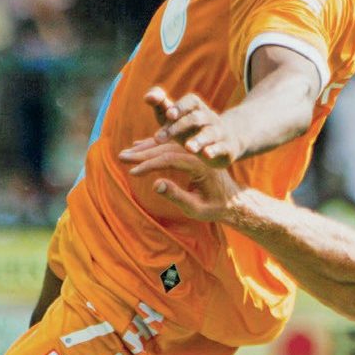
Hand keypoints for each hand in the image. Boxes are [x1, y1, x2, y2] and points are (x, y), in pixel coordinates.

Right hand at [119, 140, 243, 222]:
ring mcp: (193, 152)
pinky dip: (153, 147)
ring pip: (166, 146)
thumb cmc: (215, 207)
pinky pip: (169, 147)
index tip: (133, 172)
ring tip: (125, 153)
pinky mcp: (190, 152)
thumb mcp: (197, 208)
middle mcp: (196, 154)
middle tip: (121, 157)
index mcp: (200, 165)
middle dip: (142, 154)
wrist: (233, 199)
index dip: (150, 165)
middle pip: (165, 149)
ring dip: (144, 149)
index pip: (170, 159)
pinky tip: (139, 146)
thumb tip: (155, 184)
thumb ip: (177, 196)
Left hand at [141, 86, 242, 166]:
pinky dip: (214, 150)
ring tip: (188, 148)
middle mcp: (209, 118)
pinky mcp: (227, 148)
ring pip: (209, 133)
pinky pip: (222, 147)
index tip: (168, 114)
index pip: (190, 101)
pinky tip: (206, 155)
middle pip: (195, 118)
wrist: (227, 141)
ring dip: (198, 139)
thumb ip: (162, 106)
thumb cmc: (192, 129)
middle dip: (177, 127)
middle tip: (158, 139)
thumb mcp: (176, 118)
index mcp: (197, 109)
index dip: (180, 107)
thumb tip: (148, 97)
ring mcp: (219, 133)